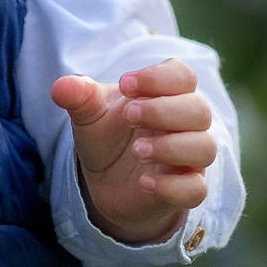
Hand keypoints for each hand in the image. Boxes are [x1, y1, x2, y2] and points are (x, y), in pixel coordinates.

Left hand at [50, 58, 215, 244]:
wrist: (104, 181)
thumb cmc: (107, 135)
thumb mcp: (89, 112)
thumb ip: (79, 96)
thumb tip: (61, 86)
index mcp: (167, 94)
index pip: (182, 76)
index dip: (159, 77)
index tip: (126, 84)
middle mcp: (186, 124)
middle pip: (199, 110)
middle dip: (164, 111)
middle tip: (129, 115)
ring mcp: (189, 159)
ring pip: (204, 148)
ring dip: (171, 147)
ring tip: (136, 151)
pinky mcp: (185, 191)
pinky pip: (196, 189)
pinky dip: (172, 186)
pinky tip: (144, 182)